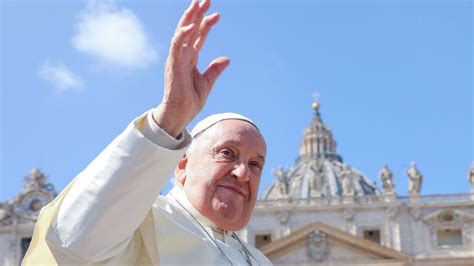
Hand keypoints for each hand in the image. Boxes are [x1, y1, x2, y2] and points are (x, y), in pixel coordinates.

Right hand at [153, 0, 229, 137]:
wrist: (180, 114)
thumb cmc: (190, 100)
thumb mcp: (207, 83)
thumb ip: (215, 70)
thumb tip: (227, 59)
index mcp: (190, 58)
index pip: (198, 36)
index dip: (206, 24)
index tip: (217, 14)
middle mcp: (182, 55)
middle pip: (190, 29)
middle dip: (197, 13)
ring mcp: (176, 58)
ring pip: (182, 32)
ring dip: (189, 17)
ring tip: (197, 3)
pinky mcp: (173, 65)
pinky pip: (177, 46)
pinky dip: (183, 35)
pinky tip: (192, 25)